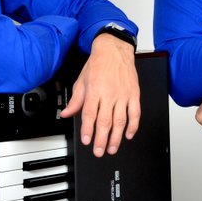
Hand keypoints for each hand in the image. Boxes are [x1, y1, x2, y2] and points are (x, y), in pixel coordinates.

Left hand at [60, 34, 139, 156]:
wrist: (114, 49)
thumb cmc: (98, 64)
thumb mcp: (82, 80)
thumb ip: (76, 100)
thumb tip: (66, 113)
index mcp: (95, 90)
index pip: (90, 114)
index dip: (88, 129)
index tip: (86, 140)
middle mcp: (109, 93)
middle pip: (105, 121)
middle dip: (102, 139)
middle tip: (99, 151)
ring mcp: (123, 95)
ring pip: (121, 120)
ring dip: (116, 137)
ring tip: (112, 148)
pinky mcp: (134, 94)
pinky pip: (135, 113)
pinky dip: (133, 126)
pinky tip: (128, 134)